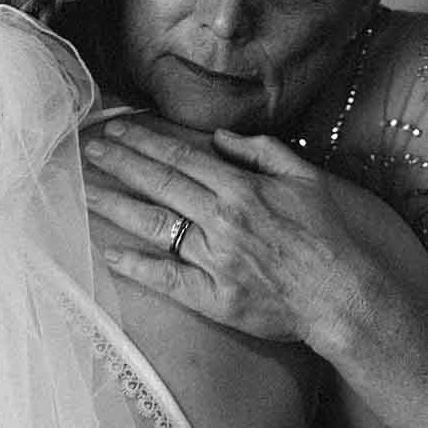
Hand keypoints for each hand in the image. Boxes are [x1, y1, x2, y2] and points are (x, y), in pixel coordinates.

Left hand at [82, 120, 367, 349]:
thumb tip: (222, 137)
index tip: (117, 130)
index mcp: (241, 189)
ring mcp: (213, 259)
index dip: (144, 142)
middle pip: (159, 184)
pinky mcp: (212, 296)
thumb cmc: (327, 237)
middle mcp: (221, 220)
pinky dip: (135, 265)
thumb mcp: (305, 179)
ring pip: (154, 225)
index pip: (180, 158)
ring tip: (86, 190)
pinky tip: (108, 253)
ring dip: (116, 205)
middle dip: (120, 163)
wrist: (340, 295)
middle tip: (89, 149)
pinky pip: (165, 278)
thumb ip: (262, 152)